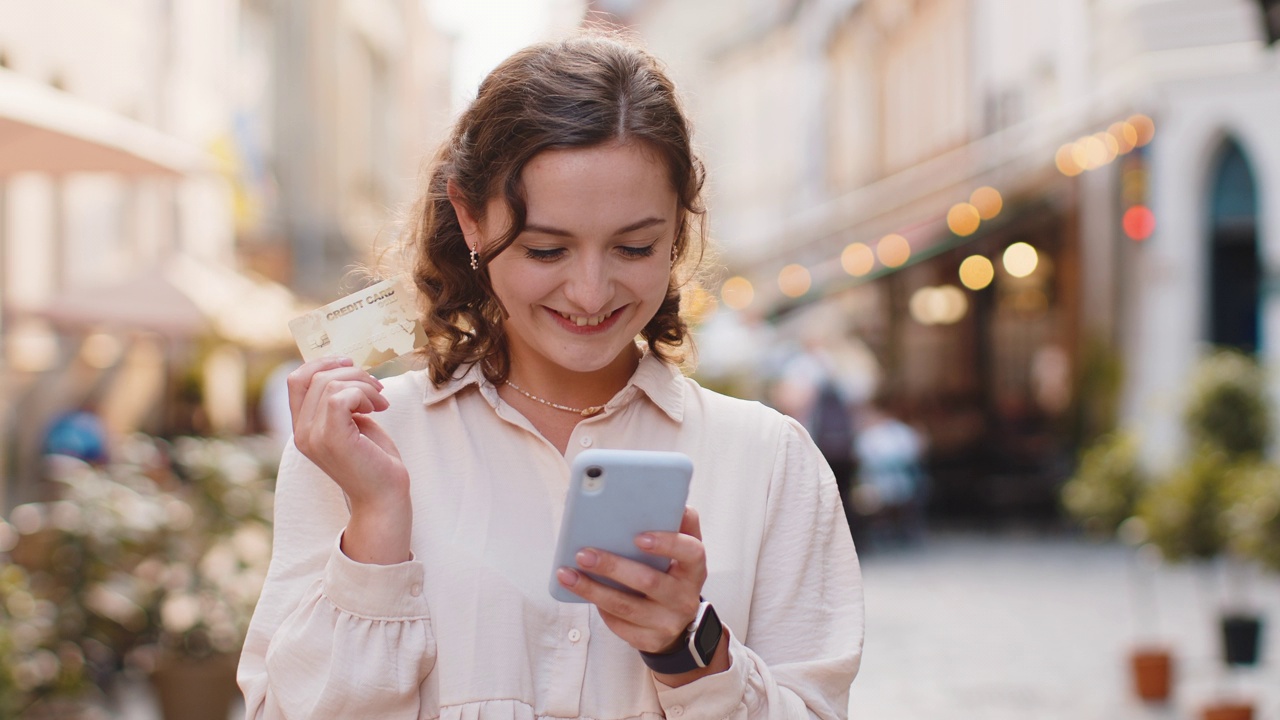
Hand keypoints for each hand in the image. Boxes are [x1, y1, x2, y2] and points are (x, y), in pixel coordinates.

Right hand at [288, 357, 410, 563]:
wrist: (385, 495)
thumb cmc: (374, 459)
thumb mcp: (353, 421)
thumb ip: (341, 399)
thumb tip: (343, 366)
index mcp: (303, 427)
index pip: (296, 379)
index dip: (322, 362)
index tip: (350, 363)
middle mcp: (301, 433)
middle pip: (315, 376)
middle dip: (353, 373)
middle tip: (377, 389)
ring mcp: (313, 437)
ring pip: (330, 384)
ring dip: (364, 385)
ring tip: (380, 402)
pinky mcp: (331, 439)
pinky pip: (340, 396)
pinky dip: (364, 395)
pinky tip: (378, 409)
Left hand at [555, 507, 729, 684]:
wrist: (678, 621)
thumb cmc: (673, 573)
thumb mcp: (682, 551)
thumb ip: (680, 523)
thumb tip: (671, 500)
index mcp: (694, 569)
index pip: (690, 552)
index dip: (666, 543)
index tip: (638, 536)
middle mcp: (685, 598)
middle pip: (648, 582)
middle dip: (612, 567)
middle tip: (583, 553)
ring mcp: (668, 623)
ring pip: (626, 607)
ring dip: (593, 589)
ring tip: (566, 574)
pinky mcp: (649, 641)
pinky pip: (619, 625)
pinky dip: (598, 607)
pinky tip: (580, 592)